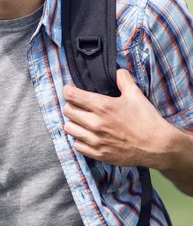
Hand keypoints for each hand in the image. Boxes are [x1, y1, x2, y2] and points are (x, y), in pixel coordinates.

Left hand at [62, 69, 176, 168]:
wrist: (157, 146)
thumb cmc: (147, 119)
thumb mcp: (136, 94)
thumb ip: (123, 79)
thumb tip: (117, 71)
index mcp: (103, 106)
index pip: (71, 95)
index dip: (68, 90)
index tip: (71, 89)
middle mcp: (95, 123)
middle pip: (67, 111)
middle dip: (71, 104)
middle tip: (78, 105)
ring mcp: (96, 140)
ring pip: (69, 128)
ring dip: (73, 122)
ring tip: (82, 120)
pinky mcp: (98, 154)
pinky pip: (77, 145)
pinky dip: (79, 139)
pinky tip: (88, 135)